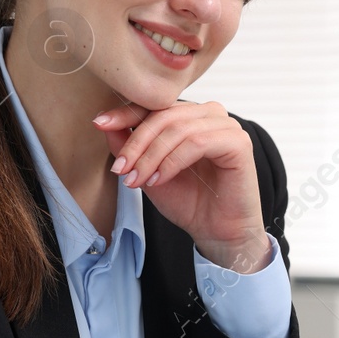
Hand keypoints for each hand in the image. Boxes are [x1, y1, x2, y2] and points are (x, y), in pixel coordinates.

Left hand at [92, 101, 269, 271]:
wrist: (216, 232)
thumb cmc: (188, 202)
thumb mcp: (148, 172)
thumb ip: (129, 146)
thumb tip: (103, 122)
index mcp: (190, 115)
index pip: (154, 105)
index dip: (125, 113)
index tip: (99, 123)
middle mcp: (209, 114)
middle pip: (164, 115)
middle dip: (137, 143)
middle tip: (120, 169)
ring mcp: (226, 126)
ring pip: (179, 129)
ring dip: (152, 156)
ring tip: (137, 180)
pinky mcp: (239, 142)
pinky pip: (198, 142)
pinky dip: (173, 162)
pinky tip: (159, 179)